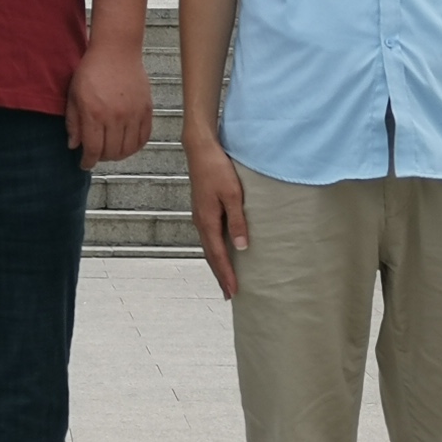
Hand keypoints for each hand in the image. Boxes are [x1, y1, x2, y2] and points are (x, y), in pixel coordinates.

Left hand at [67, 36, 153, 171]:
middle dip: (101, 158)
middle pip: (111, 152)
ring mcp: (133, 113)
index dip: (87, 161)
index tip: (84, 164)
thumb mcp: (73, 95)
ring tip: (111, 150)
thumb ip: (73, 122)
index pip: (92, 149)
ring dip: (118, 155)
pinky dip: (135, 146)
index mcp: (94, 113)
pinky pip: (144, 138)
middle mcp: (115, 116)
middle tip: (96, 154)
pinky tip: (127, 144)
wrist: (116, 50)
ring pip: (128, 149)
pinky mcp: (146, 109)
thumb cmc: (91, 70)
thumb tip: (74, 145)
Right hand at [187, 134, 249, 297]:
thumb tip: (241, 247)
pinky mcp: (203, 209)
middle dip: (220, 275)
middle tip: (229, 293)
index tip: (233, 292)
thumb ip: (238, 221)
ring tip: (225, 277)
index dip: (226, 275)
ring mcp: (200, 215)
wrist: (200, 148)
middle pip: (210, 255)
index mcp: (207, 221)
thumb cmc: (217, 168)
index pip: (218, 255)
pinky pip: (209, 236)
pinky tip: (221, 250)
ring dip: (217, 263)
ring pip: (208, 246)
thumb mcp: (233, 195)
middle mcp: (201, 222)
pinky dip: (215, 249)